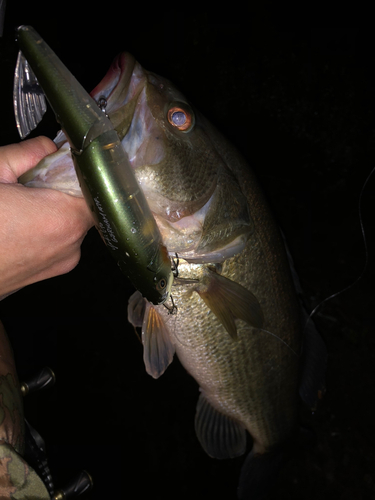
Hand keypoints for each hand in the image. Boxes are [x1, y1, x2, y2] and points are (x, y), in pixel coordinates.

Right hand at [0, 137, 93, 298]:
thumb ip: (28, 153)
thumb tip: (48, 147)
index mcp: (62, 220)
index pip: (95, 187)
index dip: (80, 171)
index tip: (63, 162)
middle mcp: (68, 247)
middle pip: (82, 205)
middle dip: (61, 190)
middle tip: (29, 184)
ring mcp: (57, 264)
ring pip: (68, 224)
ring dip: (50, 210)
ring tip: (17, 206)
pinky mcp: (44, 274)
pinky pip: (55, 242)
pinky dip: (42, 229)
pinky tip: (14, 224)